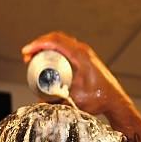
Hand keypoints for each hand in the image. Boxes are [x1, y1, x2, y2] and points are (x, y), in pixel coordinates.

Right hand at [22, 31, 140, 141]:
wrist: (114, 100)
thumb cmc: (99, 99)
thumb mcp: (75, 101)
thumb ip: (57, 103)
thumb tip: (38, 103)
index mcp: (81, 56)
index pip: (55, 42)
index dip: (37, 44)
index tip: (26, 52)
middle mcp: (84, 51)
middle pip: (56, 38)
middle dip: (38, 45)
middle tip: (27, 57)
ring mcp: (86, 52)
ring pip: (61, 41)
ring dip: (46, 46)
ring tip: (34, 58)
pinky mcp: (86, 57)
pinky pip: (67, 47)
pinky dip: (54, 49)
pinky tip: (47, 57)